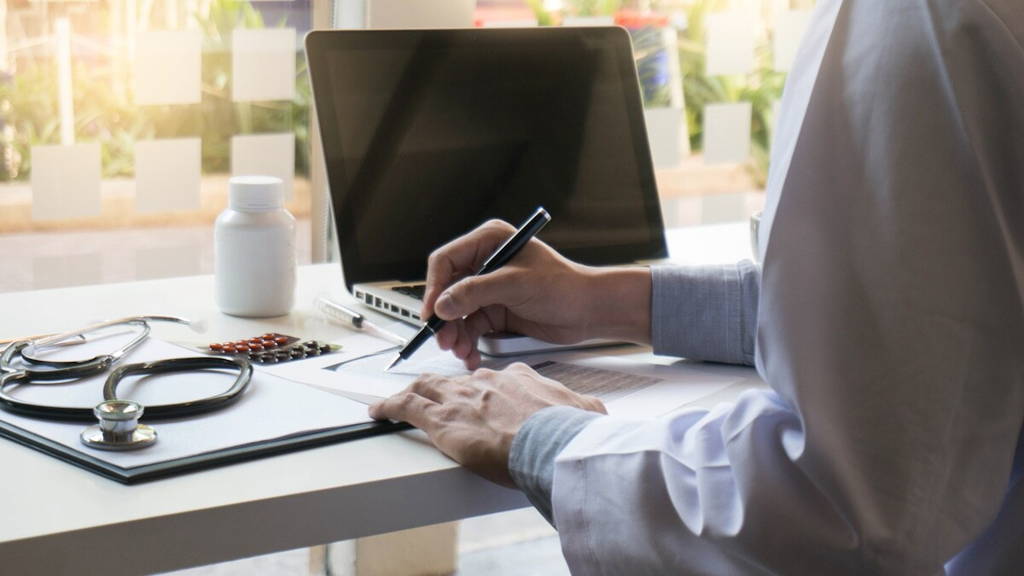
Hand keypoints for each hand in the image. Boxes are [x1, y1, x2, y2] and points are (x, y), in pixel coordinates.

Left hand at [368, 362, 605, 485]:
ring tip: (398, 399)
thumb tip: (595, 414)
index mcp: (519, 379)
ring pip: (427, 387)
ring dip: (412, 392)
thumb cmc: (569, 433)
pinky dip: (389, 407)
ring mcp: (462, 399)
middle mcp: (487, 382)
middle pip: (456, 380)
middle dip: (442, 386)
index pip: (494, 379)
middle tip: (432, 396)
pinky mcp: (442, 420)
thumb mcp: (586, 412)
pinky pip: (406, 407)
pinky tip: (377, 410)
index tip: (481, 397)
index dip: (484, 389)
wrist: (553, 443)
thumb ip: (583, 409)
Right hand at [423, 219, 651, 368]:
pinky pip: (472, 328)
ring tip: (461, 351)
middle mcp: (485, 263)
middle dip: (445, 318)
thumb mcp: (515, 284)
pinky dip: (469, 343)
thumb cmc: (564, 286)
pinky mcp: (497, 311)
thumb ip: (475, 292)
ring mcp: (490, 288)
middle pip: (448, 290)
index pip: (446, 261)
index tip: (431, 314)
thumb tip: (441, 305)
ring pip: (457, 313)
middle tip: (444, 340)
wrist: (591, 310)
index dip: (434, 287)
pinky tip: (472, 356)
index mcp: (489, 241)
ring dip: (456, 334)